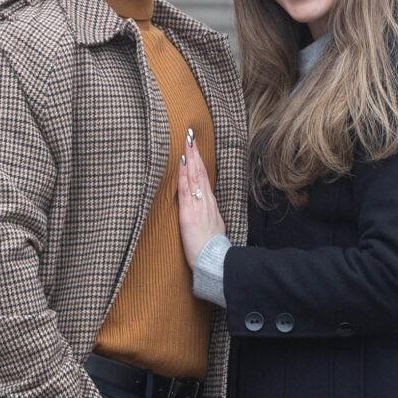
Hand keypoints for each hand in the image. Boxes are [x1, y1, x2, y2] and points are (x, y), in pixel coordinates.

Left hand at [176, 126, 225, 267]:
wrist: (216, 261)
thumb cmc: (212, 250)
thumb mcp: (213, 229)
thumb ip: (208, 217)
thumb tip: (205, 212)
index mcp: (210, 206)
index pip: (204, 179)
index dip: (200, 163)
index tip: (195, 148)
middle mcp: (206, 202)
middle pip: (200, 173)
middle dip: (195, 153)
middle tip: (190, 135)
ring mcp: (198, 206)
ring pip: (194, 177)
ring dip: (190, 158)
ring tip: (187, 142)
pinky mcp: (189, 213)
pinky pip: (186, 189)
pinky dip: (184, 174)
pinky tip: (182, 163)